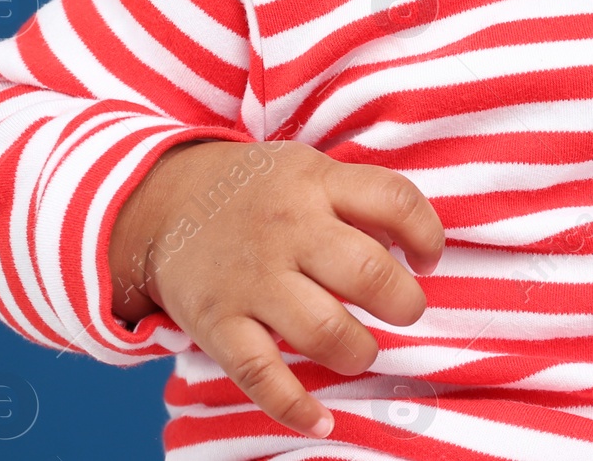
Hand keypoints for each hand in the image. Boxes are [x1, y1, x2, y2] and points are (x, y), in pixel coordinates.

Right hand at [108, 139, 443, 439]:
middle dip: (403, 303)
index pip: (395, 200)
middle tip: (403, 310)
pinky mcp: (218, 322)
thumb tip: (413, 253)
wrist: (165, 200)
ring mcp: (252, 278)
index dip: (427, 235)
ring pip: (324, 330)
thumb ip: (359, 202)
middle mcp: (288, 228)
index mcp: (318, 182)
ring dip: (359, 351)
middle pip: (368, 272)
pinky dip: (295, 407)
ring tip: (361, 349)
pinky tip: (324, 422)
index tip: (426, 260)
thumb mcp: (309, 170)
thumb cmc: (261, 191)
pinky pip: (261, 375)